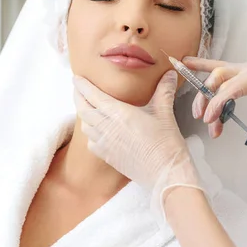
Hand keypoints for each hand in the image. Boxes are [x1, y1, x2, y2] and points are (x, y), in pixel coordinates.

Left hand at [73, 71, 200, 220]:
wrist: (165, 172)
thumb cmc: (166, 143)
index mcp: (119, 113)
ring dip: (83, 114)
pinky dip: (91, 133)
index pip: (93, 96)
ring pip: (86, 126)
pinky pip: (91, 142)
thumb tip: (170, 73)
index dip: (82, 86)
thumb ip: (164, 91)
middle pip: (83, 110)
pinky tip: (97, 131)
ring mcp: (105, 144)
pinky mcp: (108, 157)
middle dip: (78, 97)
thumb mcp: (165, 113)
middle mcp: (107, 128)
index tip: (76, 79)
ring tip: (86, 108)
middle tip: (77, 89)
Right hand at [183, 57, 246, 148]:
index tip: (209, 119)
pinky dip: (205, 66)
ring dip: (207, 92)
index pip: (237, 86)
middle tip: (204, 120)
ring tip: (200, 113)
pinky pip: (225, 67)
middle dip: (208, 98)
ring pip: (221, 72)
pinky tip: (188, 63)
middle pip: (224, 76)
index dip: (220, 101)